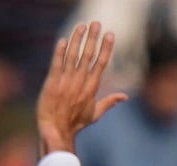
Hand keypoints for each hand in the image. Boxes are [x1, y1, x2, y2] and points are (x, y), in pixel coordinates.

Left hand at [36, 22, 127, 155]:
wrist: (56, 131)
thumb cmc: (75, 123)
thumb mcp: (95, 114)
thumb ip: (109, 102)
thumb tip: (125, 96)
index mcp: (91, 88)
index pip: (101, 63)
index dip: (106, 48)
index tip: (110, 34)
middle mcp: (80, 82)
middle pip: (88, 55)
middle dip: (93, 38)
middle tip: (96, 23)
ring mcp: (65, 82)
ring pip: (73, 56)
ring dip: (77, 40)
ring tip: (81, 26)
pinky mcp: (52, 83)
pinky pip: (56, 64)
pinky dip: (59, 52)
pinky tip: (63, 41)